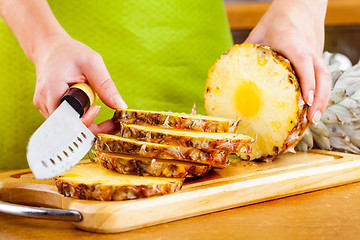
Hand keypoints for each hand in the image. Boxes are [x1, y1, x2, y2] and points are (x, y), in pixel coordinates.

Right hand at [32, 34, 126, 133]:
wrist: (51, 48)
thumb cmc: (71, 52)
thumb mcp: (93, 63)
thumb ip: (105, 85)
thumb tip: (120, 106)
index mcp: (51, 91)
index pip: (68, 121)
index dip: (86, 121)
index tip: (98, 107)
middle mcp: (44, 102)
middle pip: (69, 129)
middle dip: (92, 128)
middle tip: (111, 122)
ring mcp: (43, 107)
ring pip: (68, 127)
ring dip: (87, 124)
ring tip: (99, 109)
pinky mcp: (48, 109)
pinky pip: (65, 122)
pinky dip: (80, 120)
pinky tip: (90, 110)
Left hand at [245, 0, 329, 123]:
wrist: (300, 6)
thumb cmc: (276, 20)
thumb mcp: (258, 33)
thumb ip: (248, 52)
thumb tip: (232, 76)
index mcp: (291, 39)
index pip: (303, 60)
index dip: (307, 80)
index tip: (306, 99)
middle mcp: (308, 47)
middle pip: (321, 74)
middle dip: (319, 98)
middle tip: (311, 120)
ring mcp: (316, 53)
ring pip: (326, 77)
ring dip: (322, 100)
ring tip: (313, 120)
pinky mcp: (318, 58)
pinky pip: (323, 77)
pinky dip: (320, 94)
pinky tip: (313, 108)